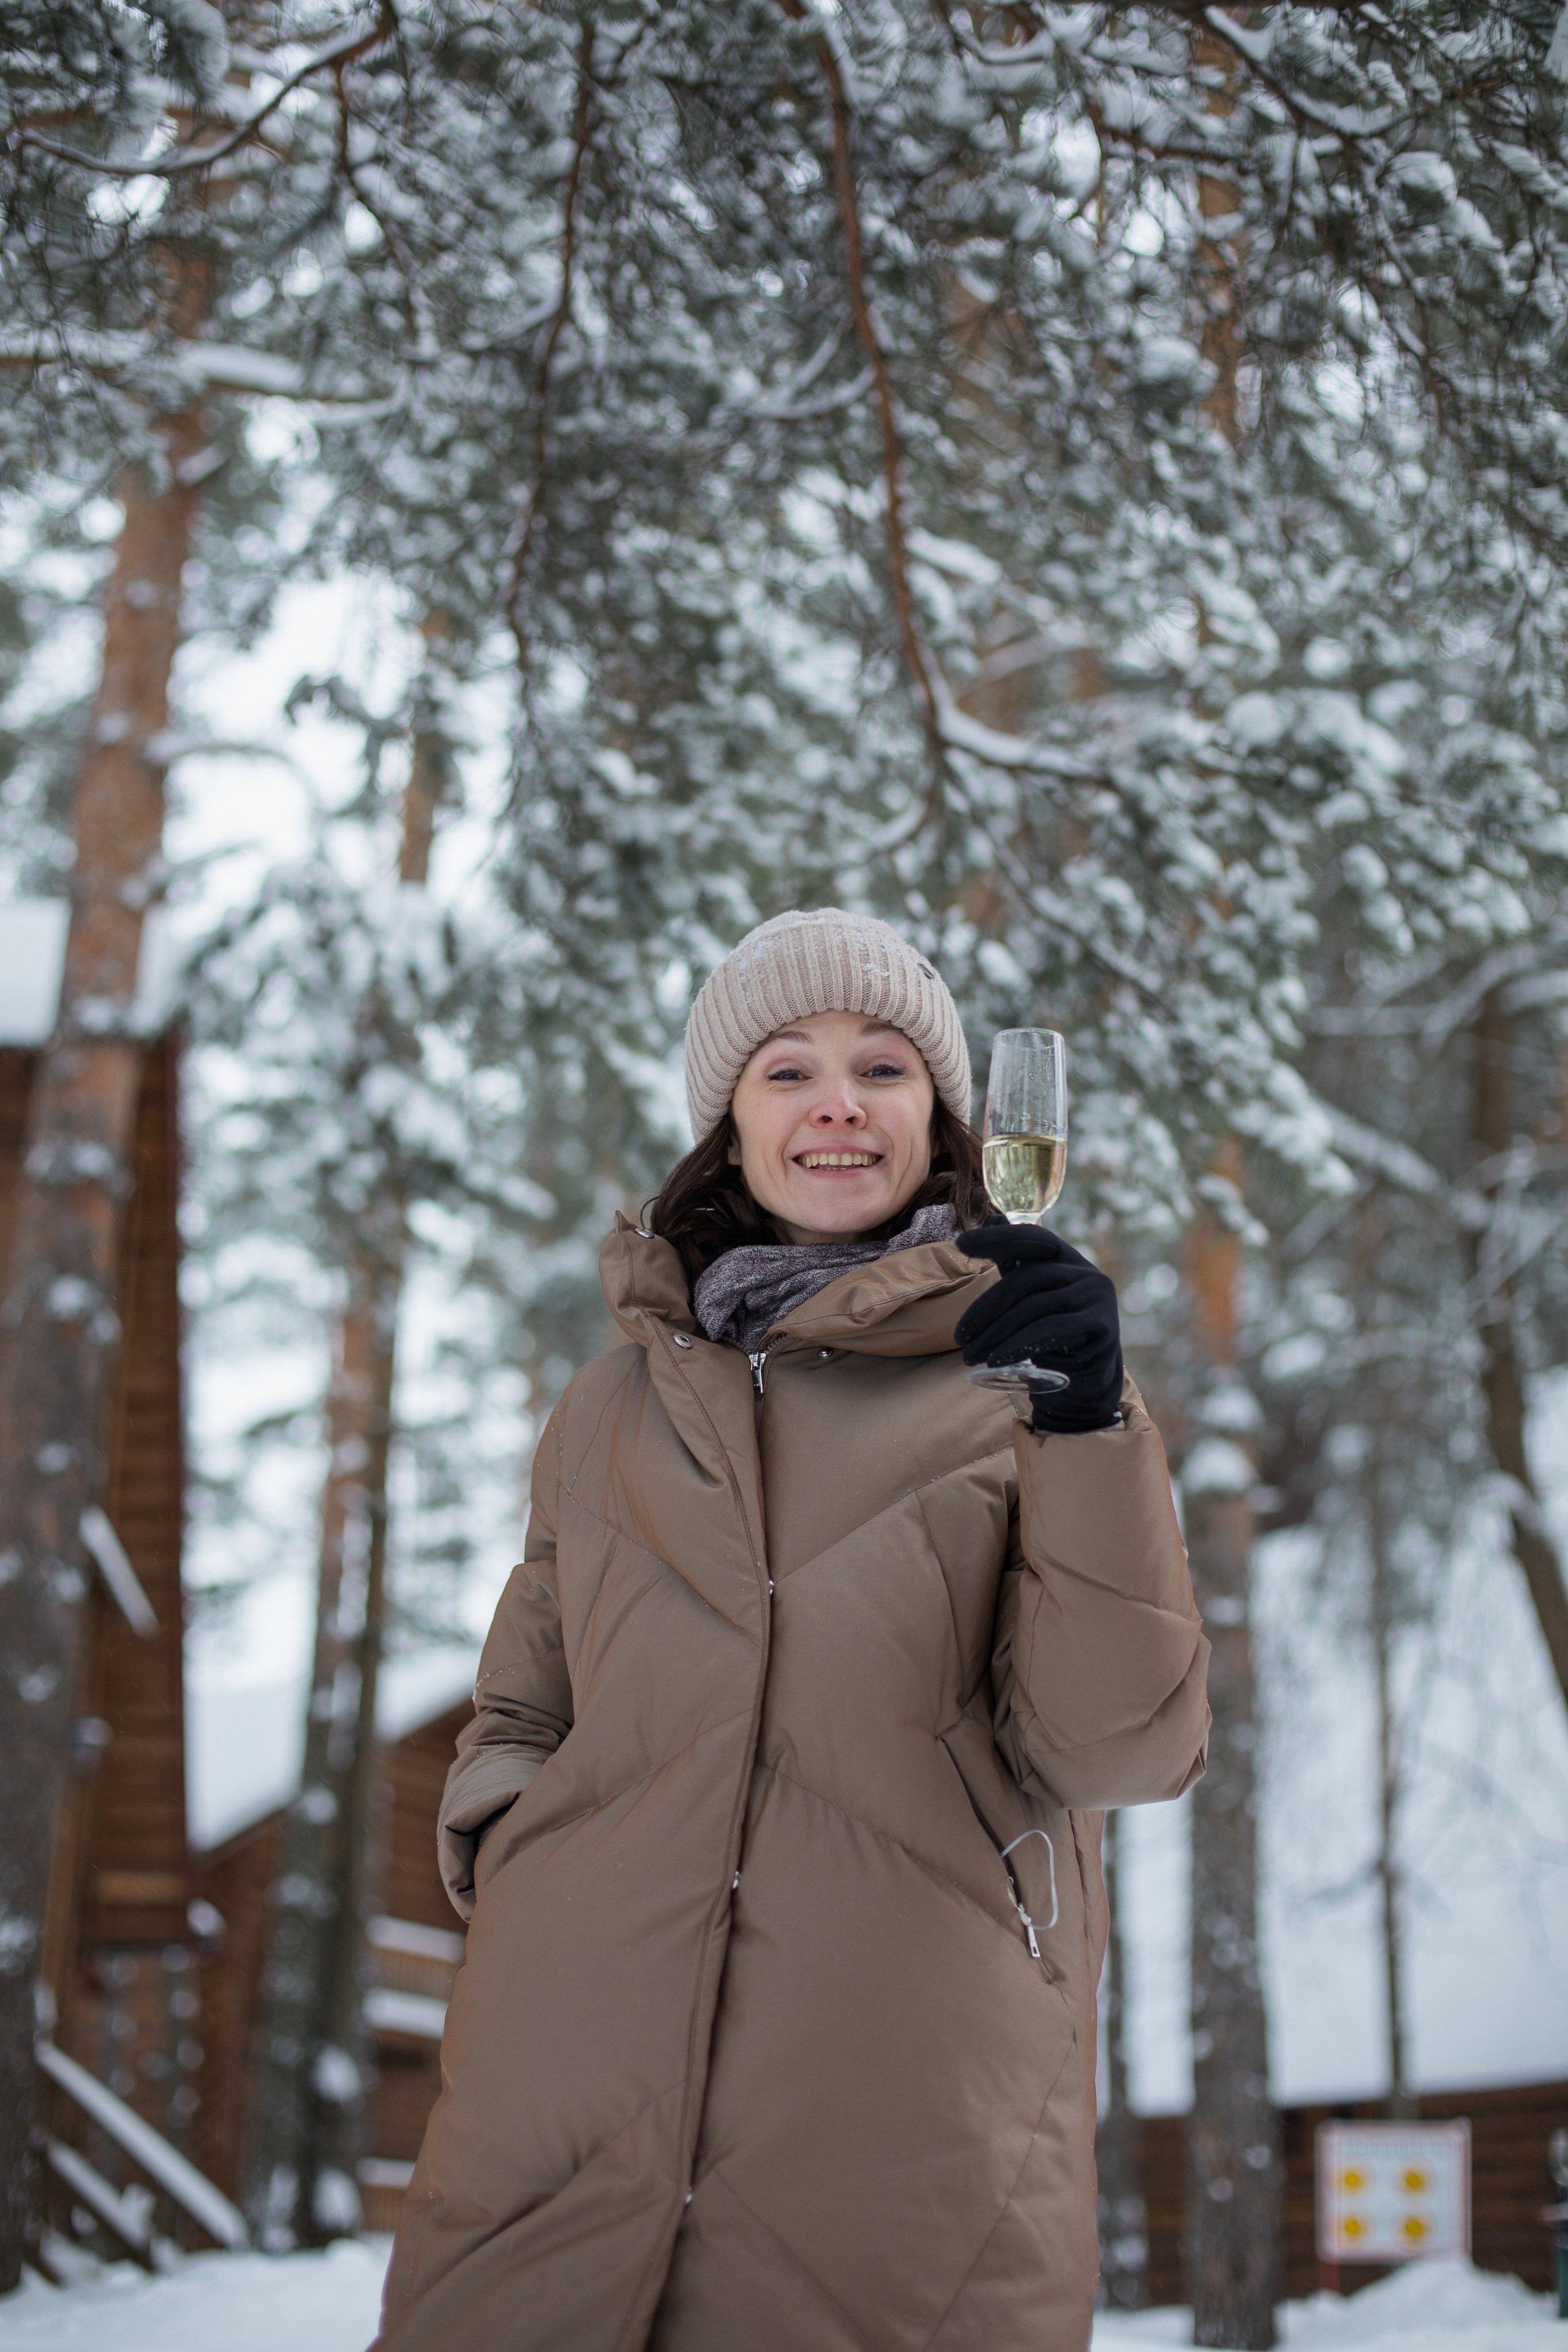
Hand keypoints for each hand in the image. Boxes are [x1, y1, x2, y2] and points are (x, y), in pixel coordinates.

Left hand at [953, 1225, 1123, 1432]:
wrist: (1084, 1384)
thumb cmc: (1050, 1338)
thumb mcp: (1031, 1302)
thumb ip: (1012, 1274)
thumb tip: (968, 1240)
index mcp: (1068, 1259)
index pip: (1033, 1239)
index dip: (997, 1238)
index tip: (961, 1243)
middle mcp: (1088, 1273)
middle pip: (1026, 1279)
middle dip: (986, 1309)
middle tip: (960, 1337)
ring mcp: (1099, 1298)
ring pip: (1033, 1307)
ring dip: (995, 1334)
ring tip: (971, 1355)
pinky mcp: (1102, 1327)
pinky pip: (1050, 1331)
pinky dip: (1017, 1345)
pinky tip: (996, 1361)